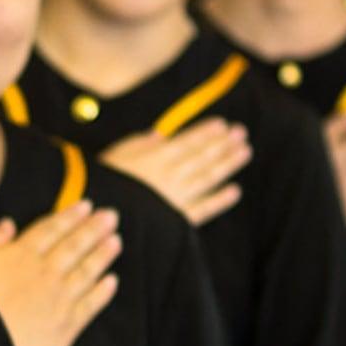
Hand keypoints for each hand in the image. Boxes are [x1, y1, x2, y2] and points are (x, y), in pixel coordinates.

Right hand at [0, 200, 120, 345]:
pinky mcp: (65, 327)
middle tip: (112, 216)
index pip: (51, 230)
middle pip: (74, 246)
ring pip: (87, 272)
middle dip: (94, 229)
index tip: (86, 205)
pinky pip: (89, 306)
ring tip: (117, 241)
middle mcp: (44, 274)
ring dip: (103, 255)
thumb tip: (8, 224)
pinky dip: (102, 292)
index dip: (70, 216)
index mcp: (20, 255)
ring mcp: (58, 300)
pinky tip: (112, 281)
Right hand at [99, 117, 250, 224]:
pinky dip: (220, 200)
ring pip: (208, 178)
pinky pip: (203, 209)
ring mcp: (177, 198)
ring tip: (245, 152)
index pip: (187, 142)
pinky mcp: (178, 220)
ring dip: (228, 165)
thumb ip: (140, 144)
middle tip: (241, 133)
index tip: (223, 125)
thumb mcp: (116, 155)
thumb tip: (160, 135)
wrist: (101, 216)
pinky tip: (235, 191)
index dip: (206, 132)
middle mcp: (171, 176)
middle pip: (202, 157)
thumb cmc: (103, 183)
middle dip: (223, 144)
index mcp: (155, 158)